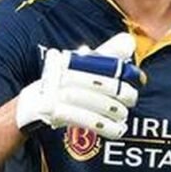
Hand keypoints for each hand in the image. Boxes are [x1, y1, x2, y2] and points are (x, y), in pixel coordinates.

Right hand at [16, 33, 144, 138]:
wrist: (30, 105)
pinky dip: (105, 126)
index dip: (124, 71)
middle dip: (123, 94)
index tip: (140, 79)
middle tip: (132, 100)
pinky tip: (117, 130)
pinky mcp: (54, 113)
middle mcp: (62, 74)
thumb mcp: (79, 64)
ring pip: (97, 103)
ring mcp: (57, 94)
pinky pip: (86, 120)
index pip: (103, 63)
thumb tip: (129, 41)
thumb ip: (104, 54)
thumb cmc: (61, 82)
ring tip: (123, 115)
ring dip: (115, 111)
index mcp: (69, 60)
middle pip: (103, 84)